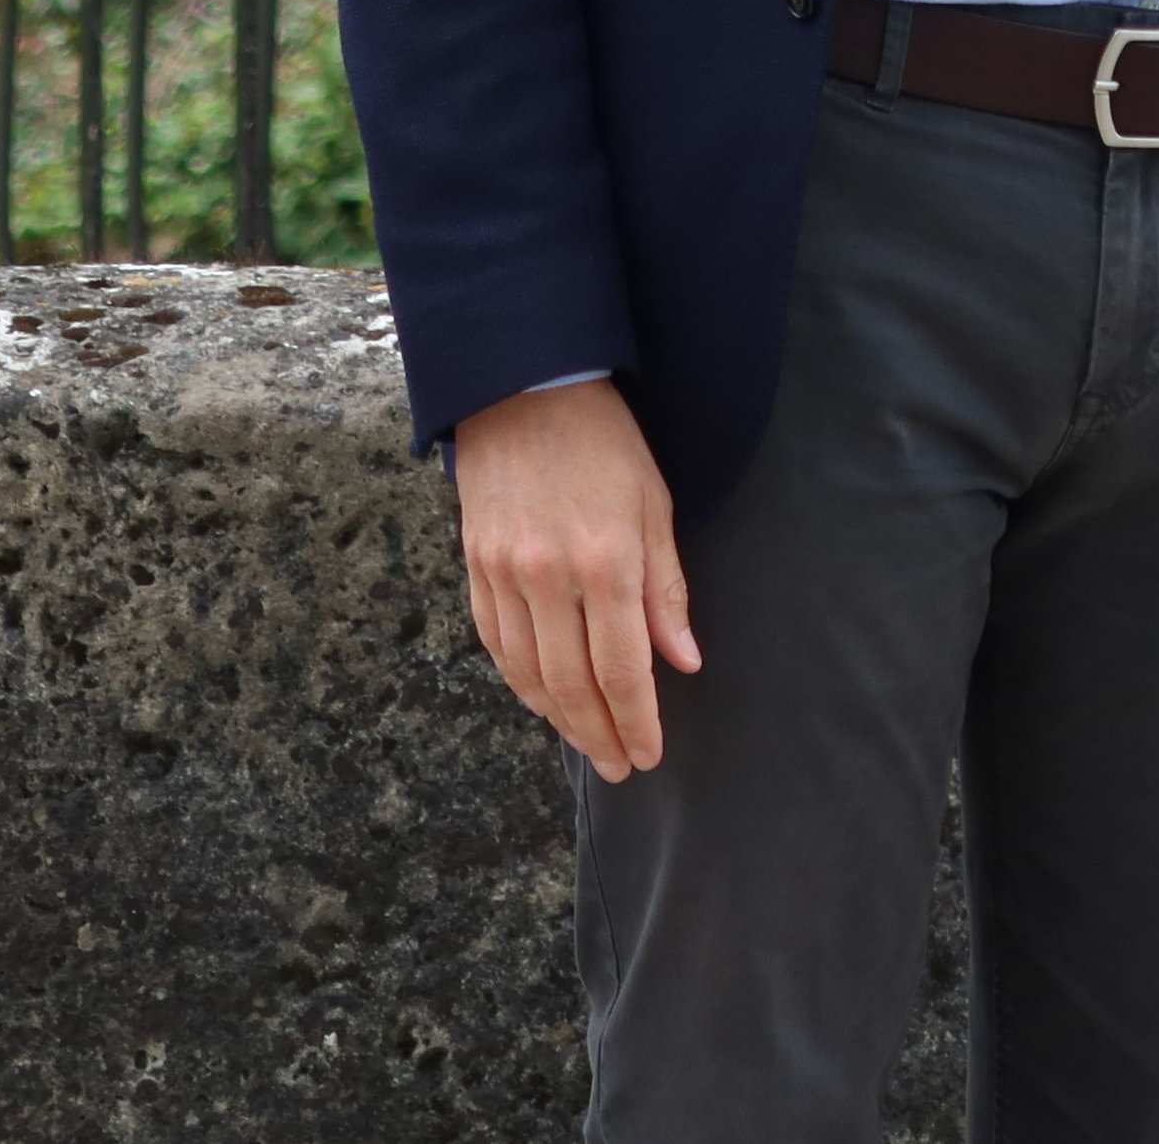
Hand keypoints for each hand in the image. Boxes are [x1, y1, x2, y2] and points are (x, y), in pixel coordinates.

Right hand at [448, 379, 699, 780]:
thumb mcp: (654, 507)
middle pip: (573, 684)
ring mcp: (505, 574)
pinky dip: (519, 681)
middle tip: (619, 767)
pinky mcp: (476, 566)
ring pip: (529, 672)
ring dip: (559, 718)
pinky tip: (541, 699)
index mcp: (605, 562)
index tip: (649, 754)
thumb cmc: (605, 445)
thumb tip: (683, 662)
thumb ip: (666, 591)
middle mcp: (549, 577)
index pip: (621, 668)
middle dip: (599, 734)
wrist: (525, 390)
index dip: (636, 720)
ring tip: (587, 744)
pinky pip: (496, 643)